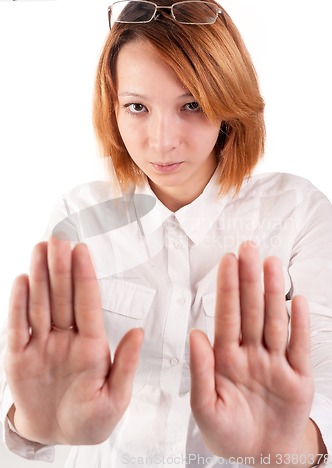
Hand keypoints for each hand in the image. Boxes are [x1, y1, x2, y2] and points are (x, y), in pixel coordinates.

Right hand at [5, 237, 142, 444]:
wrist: (56, 435)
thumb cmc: (90, 419)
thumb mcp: (115, 398)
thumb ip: (125, 365)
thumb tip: (138, 333)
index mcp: (92, 346)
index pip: (88, 304)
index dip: (84, 277)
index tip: (82, 250)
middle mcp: (66, 338)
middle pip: (62, 297)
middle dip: (60, 267)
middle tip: (59, 237)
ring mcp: (42, 345)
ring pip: (40, 304)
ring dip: (39, 276)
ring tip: (40, 248)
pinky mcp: (19, 356)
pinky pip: (17, 327)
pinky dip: (17, 305)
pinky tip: (22, 281)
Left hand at [190, 242, 313, 463]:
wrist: (261, 456)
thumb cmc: (229, 433)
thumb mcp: (205, 407)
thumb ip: (199, 370)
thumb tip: (195, 334)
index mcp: (226, 359)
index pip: (227, 315)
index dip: (227, 287)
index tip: (227, 262)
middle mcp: (251, 354)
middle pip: (251, 310)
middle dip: (249, 278)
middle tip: (249, 248)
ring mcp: (275, 363)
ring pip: (275, 321)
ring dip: (273, 292)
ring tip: (271, 264)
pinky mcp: (297, 377)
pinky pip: (300, 346)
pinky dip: (300, 324)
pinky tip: (298, 300)